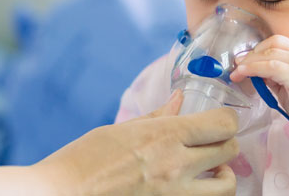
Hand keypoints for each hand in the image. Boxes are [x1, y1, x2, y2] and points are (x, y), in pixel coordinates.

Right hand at [35, 90, 239, 195]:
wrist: (58, 195)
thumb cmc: (82, 161)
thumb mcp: (120, 131)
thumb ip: (157, 118)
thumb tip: (179, 100)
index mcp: (165, 135)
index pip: (224, 124)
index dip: (226, 121)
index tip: (218, 122)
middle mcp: (177, 165)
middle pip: (230, 150)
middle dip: (224, 145)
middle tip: (210, 146)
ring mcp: (176, 194)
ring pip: (228, 186)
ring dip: (223, 177)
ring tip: (208, 174)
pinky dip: (204, 195)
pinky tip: (190, 189)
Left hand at [229, 35, 288, 135]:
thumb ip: (276, 78)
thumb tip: (258, 73)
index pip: (279, 43)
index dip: (260, 49)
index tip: (246, 59)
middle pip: (273, 44)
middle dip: (252, 53)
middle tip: (238, 64)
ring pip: (270, 54)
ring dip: (249, 61)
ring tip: (237, 71)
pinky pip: (270, 67)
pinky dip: (254, 68)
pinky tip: (243, 72)